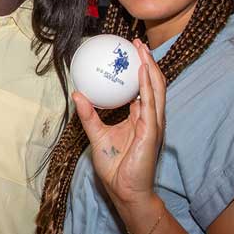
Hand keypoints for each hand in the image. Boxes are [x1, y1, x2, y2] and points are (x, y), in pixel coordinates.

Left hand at [77, 40, 164, 210]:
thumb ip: (89, 115)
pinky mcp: (152, 131)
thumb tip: (78, 94)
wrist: (125, 191)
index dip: (138, 69)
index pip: (142, 88)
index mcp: (140, 118)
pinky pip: (150, 104)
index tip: (129, 51)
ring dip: (150, 67)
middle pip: (152, 83)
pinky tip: (142, 71)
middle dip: (147, 61)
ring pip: (155, 89)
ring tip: (142, 50)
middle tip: (136, 42)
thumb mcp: (96, 135)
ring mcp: (153, 124)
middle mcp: (149, 118)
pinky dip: (147, 86)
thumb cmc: (115, 167)